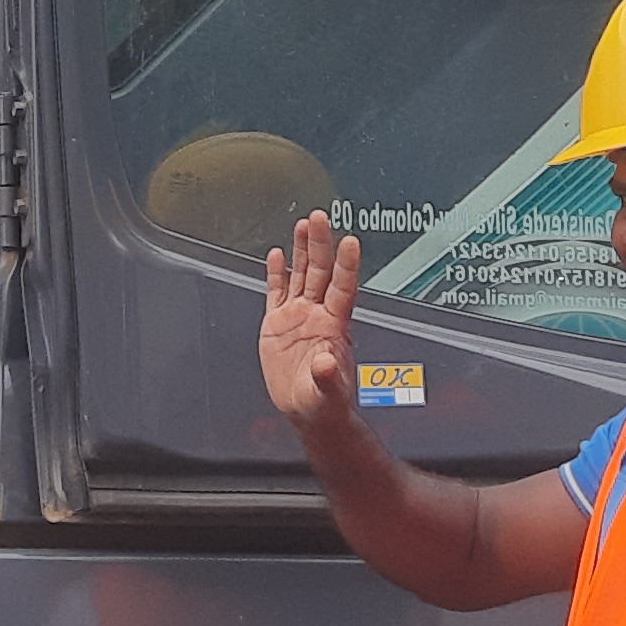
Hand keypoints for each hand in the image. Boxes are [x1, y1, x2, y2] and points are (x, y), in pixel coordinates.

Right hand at [257, 211, 361, 430]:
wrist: (306, 409)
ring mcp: (299, 316)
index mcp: (335, 326)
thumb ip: (328, 379)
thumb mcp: (329, 394)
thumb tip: (326, 363)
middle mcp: (318, 314)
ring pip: (301, 274)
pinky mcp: (279, 323)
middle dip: (320, 244)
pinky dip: (276, 273)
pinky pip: (277, 291)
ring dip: (302, 249)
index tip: (350, 241)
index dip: (346, 265)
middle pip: (321, 271)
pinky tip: (275, 255)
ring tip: (303, 223)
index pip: (343, 288)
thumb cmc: (324, 402)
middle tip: (320, 217)